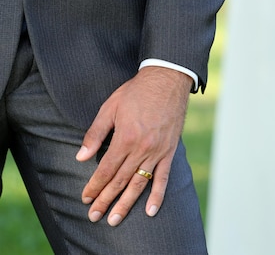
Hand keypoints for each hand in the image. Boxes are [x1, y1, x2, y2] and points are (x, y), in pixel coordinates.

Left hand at [76, 66, 192, 225]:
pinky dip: (157, 195)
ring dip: (126, 203)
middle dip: (105, 200)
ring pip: (139, 183)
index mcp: (125, 137)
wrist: (166, 79)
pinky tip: (151, 211)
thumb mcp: (110, 107)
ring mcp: (157, 151)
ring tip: (115, 219)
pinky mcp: (169, 150)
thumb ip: (95, 133)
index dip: (94, 185)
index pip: (106, 169)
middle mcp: (142, 148)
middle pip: (120, 180)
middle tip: (94, 216)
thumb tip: (80, 156)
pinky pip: (163, 177)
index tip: (85, 198)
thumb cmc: (136, 91)